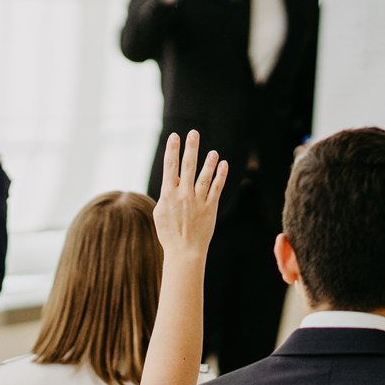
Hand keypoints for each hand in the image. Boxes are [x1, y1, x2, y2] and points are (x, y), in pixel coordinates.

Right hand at [153, 130, 226, 257]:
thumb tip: (174, 178)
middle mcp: (183, 195)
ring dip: (209, 162)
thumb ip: (167, 194)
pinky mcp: (210, 207)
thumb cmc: (169, 232)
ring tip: (213, 151)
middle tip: (193, 133)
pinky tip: (223, 165)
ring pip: (204, 176)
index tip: (174, 136)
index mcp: (168, 195)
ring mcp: (198, 201)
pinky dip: (220, 176)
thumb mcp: (160, 212)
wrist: (184, 251)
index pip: (170, 167)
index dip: (172, 150)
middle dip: (190, 148)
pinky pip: (217, 188)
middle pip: (187, 167)